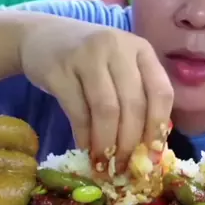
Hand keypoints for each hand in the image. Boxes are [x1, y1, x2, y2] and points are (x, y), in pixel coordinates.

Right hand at [19, 17, 173, 169]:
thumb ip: (137, 97)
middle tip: (125, 168)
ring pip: (106, 109)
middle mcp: (117, 47)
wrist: (43, 37)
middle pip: (133, 104)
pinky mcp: (59, 69)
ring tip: (105, 165)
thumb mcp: (121, 67)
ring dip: (107, 144)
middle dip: (130, 143)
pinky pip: (78, 112)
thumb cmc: (92, 60)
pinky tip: (87, 150)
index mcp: (141, 49)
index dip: (158, 127)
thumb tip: (148, 149)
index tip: (152, 155)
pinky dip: (85, 137)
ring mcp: (87, 55)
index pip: (161, 91)